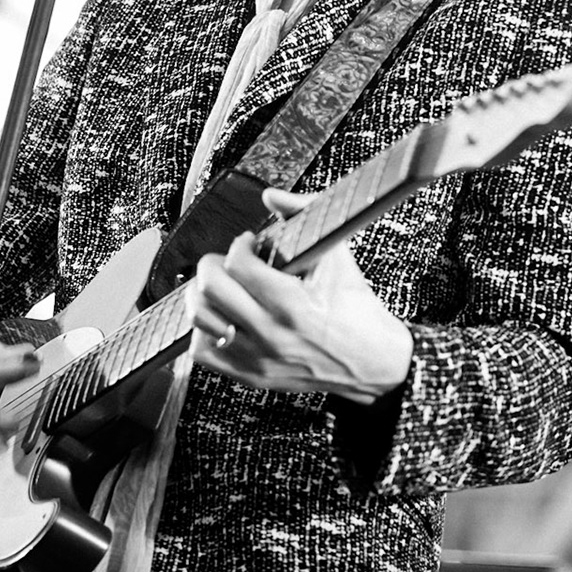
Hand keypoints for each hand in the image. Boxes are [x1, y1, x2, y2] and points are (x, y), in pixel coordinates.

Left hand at [188, 189, 413, 403]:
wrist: (372, 361)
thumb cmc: (355, 308)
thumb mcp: (337, 255)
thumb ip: (304, 214)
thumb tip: (272, 195)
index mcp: (292, 303)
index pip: (238, 264)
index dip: (240, 244)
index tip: (250, 243)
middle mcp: (271, 333)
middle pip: (210, 289)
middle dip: (213, 264)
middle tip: (228, 262)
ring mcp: (258, 358)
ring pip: (199, 320)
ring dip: (204, 296)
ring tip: (222, 288)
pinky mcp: (251, 376)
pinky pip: (202, 352)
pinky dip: (205, 330)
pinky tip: (223, 317)